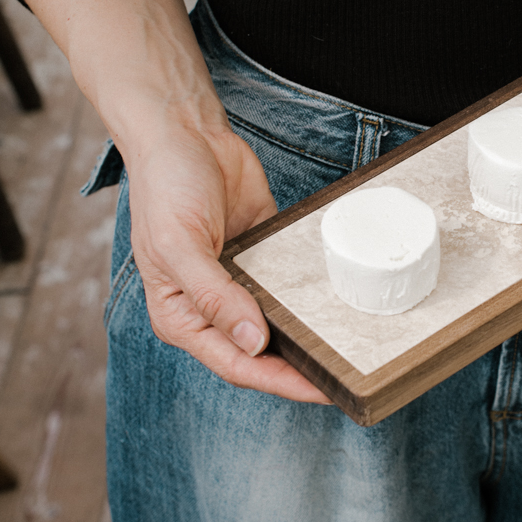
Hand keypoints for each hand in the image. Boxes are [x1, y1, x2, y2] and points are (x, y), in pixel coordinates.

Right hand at [13, 0, 330, 401]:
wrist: (185, 131)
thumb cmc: (166, 187)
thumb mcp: (180, 246)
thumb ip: (215, 297)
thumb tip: (253, 342)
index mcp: (183, 316)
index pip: (237, 365)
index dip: (281, 382)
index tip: (322, 390)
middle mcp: (213, 307)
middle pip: (264, 353)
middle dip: (302, 368)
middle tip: (350, 377)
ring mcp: (241, 282)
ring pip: (281, 323)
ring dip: (311, 336)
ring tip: (355, 349)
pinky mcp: (264, 256)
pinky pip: (294, 284)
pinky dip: (315, 295)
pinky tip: (346, 303)